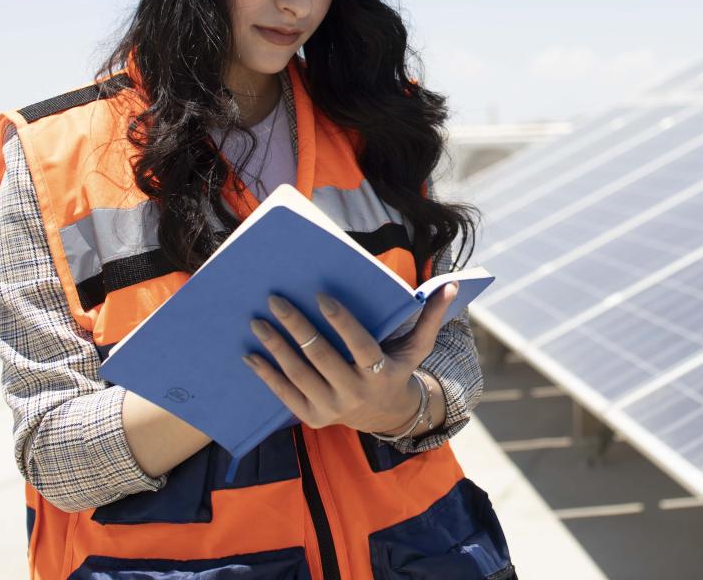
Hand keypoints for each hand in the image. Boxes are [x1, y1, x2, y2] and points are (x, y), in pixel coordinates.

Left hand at [242, 282, 459, 434]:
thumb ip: (431, 316)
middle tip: (276, 301)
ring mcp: (332, 408)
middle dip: (297, 327)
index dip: (341, 322)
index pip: (360, 346)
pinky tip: (251, 355)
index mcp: (381, 373)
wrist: (383, 414)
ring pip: (299, 375)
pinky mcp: (313, 418)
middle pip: (322, 358)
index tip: (321, 296)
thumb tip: (451, 284)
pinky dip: (267, 375)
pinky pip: (286, 395)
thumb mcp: (417, 346)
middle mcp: (356, 393)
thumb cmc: (397, 368)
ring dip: (276, 348)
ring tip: (258, 322)